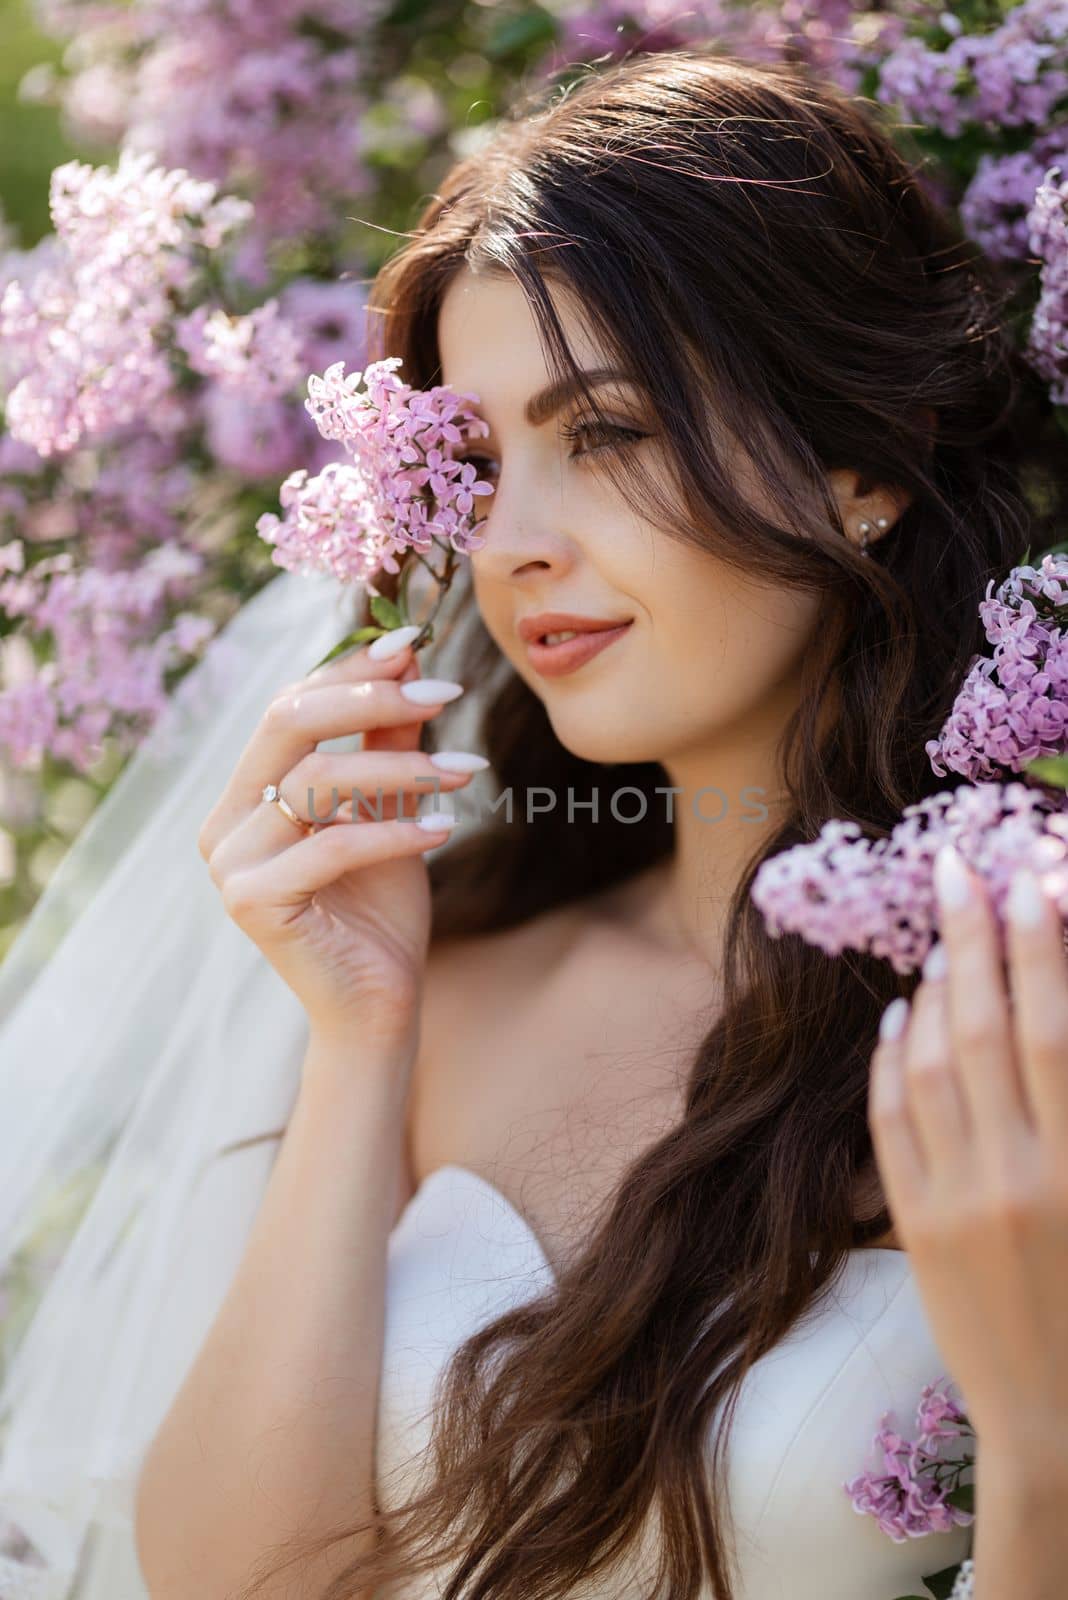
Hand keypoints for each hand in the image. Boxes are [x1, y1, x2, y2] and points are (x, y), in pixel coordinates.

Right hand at [197, 637, 478, 1041]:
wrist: (378, 1005)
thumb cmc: (381, 908)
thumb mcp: (391, 809)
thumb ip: (389, 741)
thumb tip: (408, 658)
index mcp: (246, 794)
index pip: (288, 706)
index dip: (350, 670)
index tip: (416, 644)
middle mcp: (224, 822)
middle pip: (287, 725)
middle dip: (370, 700)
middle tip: (444, 692)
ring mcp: (230, 864)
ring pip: (316, 783)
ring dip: (401, 769)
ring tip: (467, 770)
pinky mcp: (253, 903)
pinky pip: (331, 846)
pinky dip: (394, 831)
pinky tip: (444, 827)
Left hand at [867, 844, 1067, 1460]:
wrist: (1060, 1429)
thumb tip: (1056, 1024)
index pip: (1055, 1034)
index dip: (1043, 950)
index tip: (1031, 880)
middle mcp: (1018, 1178)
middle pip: (985, 1030)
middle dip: (973, 939)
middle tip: (959, 867)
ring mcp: (956, 1204)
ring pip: (930, 1068)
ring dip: (932, 990)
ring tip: (938, 936)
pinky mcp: (914, 1228)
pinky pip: (891, 1125)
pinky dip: (892, 1062)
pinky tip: (899, 1017)